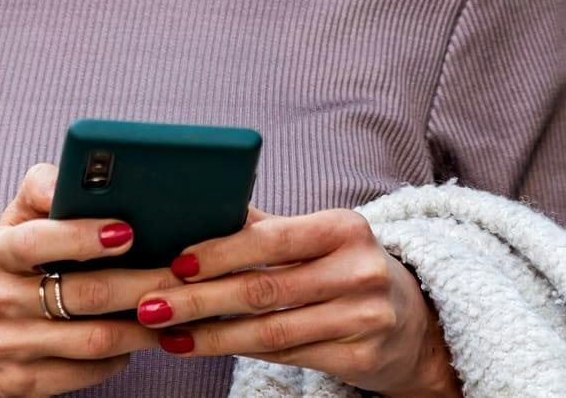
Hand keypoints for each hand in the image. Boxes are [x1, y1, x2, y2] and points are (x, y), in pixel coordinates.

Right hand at [0, 162, 188, 396]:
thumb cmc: (11, 268)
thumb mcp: (16, 223)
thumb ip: (43, 188)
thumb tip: (77, 172)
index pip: (38, 240)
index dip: (84, 236)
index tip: (128, 231)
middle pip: (84, 294)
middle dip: (143, 283)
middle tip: (183, 273)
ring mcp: (9, 347)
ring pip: (95, 339)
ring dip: (145, 325)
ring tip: (176, 306)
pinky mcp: (24, 384)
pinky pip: (89, 370)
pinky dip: (123, 355)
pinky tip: (144, 337)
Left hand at [137, 204, 461, 397]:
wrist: (413, 321)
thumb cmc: (348, 268)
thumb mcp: (322, 238)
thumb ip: (268, 227)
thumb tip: (205, 207)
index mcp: (345, 229)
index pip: (273, 240)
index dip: (221, 251)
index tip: (177, 262)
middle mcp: (358, 272)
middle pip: (264, 289)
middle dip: (199, 299)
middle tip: (152, 305)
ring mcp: (363, 318)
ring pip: (270, 331)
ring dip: (211, 335)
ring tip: (168, 333)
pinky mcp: (360, 358)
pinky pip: (287, 357)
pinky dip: (241, 352)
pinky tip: (207, 347)